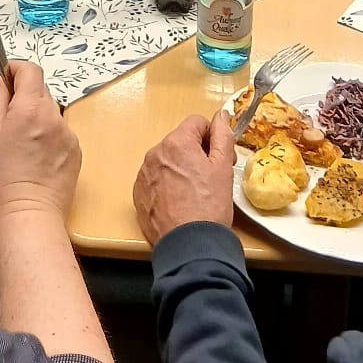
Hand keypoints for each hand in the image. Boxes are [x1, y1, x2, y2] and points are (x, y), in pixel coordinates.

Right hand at [0, 61, 79, 223]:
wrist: (30, 214)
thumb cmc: (2, 178)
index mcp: (30, 108)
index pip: (30, 70)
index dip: (16, 69)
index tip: (4, 80)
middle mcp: (54, 115)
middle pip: (40, 90)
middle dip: (23, 96)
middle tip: (7, 118)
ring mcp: (68, 133)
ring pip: (50, 112)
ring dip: (36, 116)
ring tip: (21, 143)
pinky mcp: (76, 150)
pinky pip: (60, 131)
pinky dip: (48, 135)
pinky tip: (36, 156)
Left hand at [132, 112, 235, 243]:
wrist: (189, 246)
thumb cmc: (210, 206)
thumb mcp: (223, 168)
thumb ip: (222, 136)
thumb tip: (221, 116)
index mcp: (176, 143)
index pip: (196, 123)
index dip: (211, 137)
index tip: (219, 157)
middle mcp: (155, 153)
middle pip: (180, 141)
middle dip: (196, 153)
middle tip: (211, 178)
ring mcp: (144, 174)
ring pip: (168, 160)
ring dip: (181, 168)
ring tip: (195, 193)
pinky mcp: (138, 193)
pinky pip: (156, 179)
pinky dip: (167, 185)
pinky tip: (180, 203)